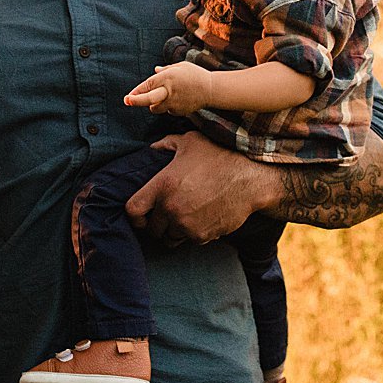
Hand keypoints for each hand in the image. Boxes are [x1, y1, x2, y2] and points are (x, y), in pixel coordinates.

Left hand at [124, 62, 212, 115]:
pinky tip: (178, 99)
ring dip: (153, 104)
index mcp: (168, 78)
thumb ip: (165, 70)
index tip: (128, 96)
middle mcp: (169, 91)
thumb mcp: (180, 66)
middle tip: (127, 101)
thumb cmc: (195, 75)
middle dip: (136, 101)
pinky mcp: (178, 111)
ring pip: (156, 108)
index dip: (136, 91)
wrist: (211, 89)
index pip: (148, 85)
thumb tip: (155, 70)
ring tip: (160, 97)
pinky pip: (167, 110)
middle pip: (148, 99)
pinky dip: (168, 106)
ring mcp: (174, 103)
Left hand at [125, 132, 279, 244]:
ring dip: (176, 231)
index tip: (142, 216)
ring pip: (171, 237)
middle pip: (152, 229)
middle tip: (169, 216)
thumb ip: (167, 144)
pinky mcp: (201, 236)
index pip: (133, 210)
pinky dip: (195, 234)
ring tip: (187, 218)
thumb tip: (153, 148)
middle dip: (158, 224)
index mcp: (162, 185)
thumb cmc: (220, 156)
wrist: (250, 179)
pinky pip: (190, 240)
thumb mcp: (191, 142)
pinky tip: (204, 219)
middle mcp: (170, 207)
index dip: (135, 216)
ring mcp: (186, 224)